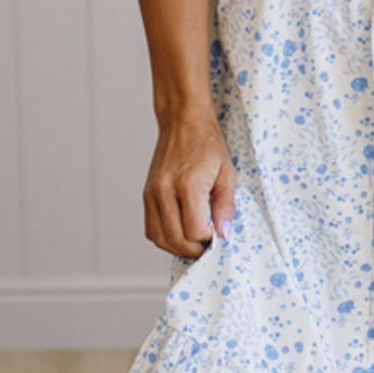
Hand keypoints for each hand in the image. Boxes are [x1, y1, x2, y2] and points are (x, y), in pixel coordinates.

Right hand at [143, 112, 236, 257]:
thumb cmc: (206, 143)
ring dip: (177, 248)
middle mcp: (165, 191)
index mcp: (188, 185)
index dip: (209, 241)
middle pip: (176, 240)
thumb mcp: (227, 173)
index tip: (218, 236)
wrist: (183, 122)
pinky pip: (151, 228)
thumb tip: (224, 234)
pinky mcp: (146, 195)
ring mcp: (152, 194)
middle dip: (194, 250)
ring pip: (159, 238)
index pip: (195, 231)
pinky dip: (165, 237)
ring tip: (194, 242)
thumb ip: (226, 206)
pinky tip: (180, 232)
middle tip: (208, 246)